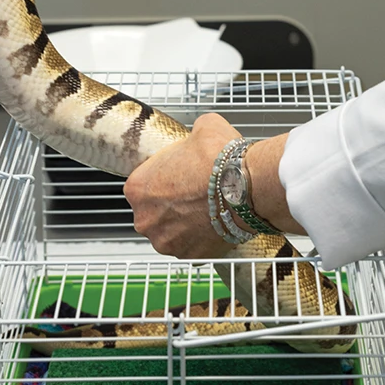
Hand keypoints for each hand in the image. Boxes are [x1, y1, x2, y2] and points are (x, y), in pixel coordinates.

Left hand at [124, 112, 244, 258]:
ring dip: (186, 223)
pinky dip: (202, 238)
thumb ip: (191, 135)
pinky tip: (216, 222)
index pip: (144, 184)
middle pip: (155, 211)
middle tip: (195, 193)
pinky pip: (192, 246)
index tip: (180, 176)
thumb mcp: (202, 127)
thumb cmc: (220, 160)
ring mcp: (166, 241)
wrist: (246, 187)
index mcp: (138, 188)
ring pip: (173, 231)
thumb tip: (199, 134)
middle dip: (172, 205)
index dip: (164, 178)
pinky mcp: (190, 256)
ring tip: (208, 209)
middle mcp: (145, 218)